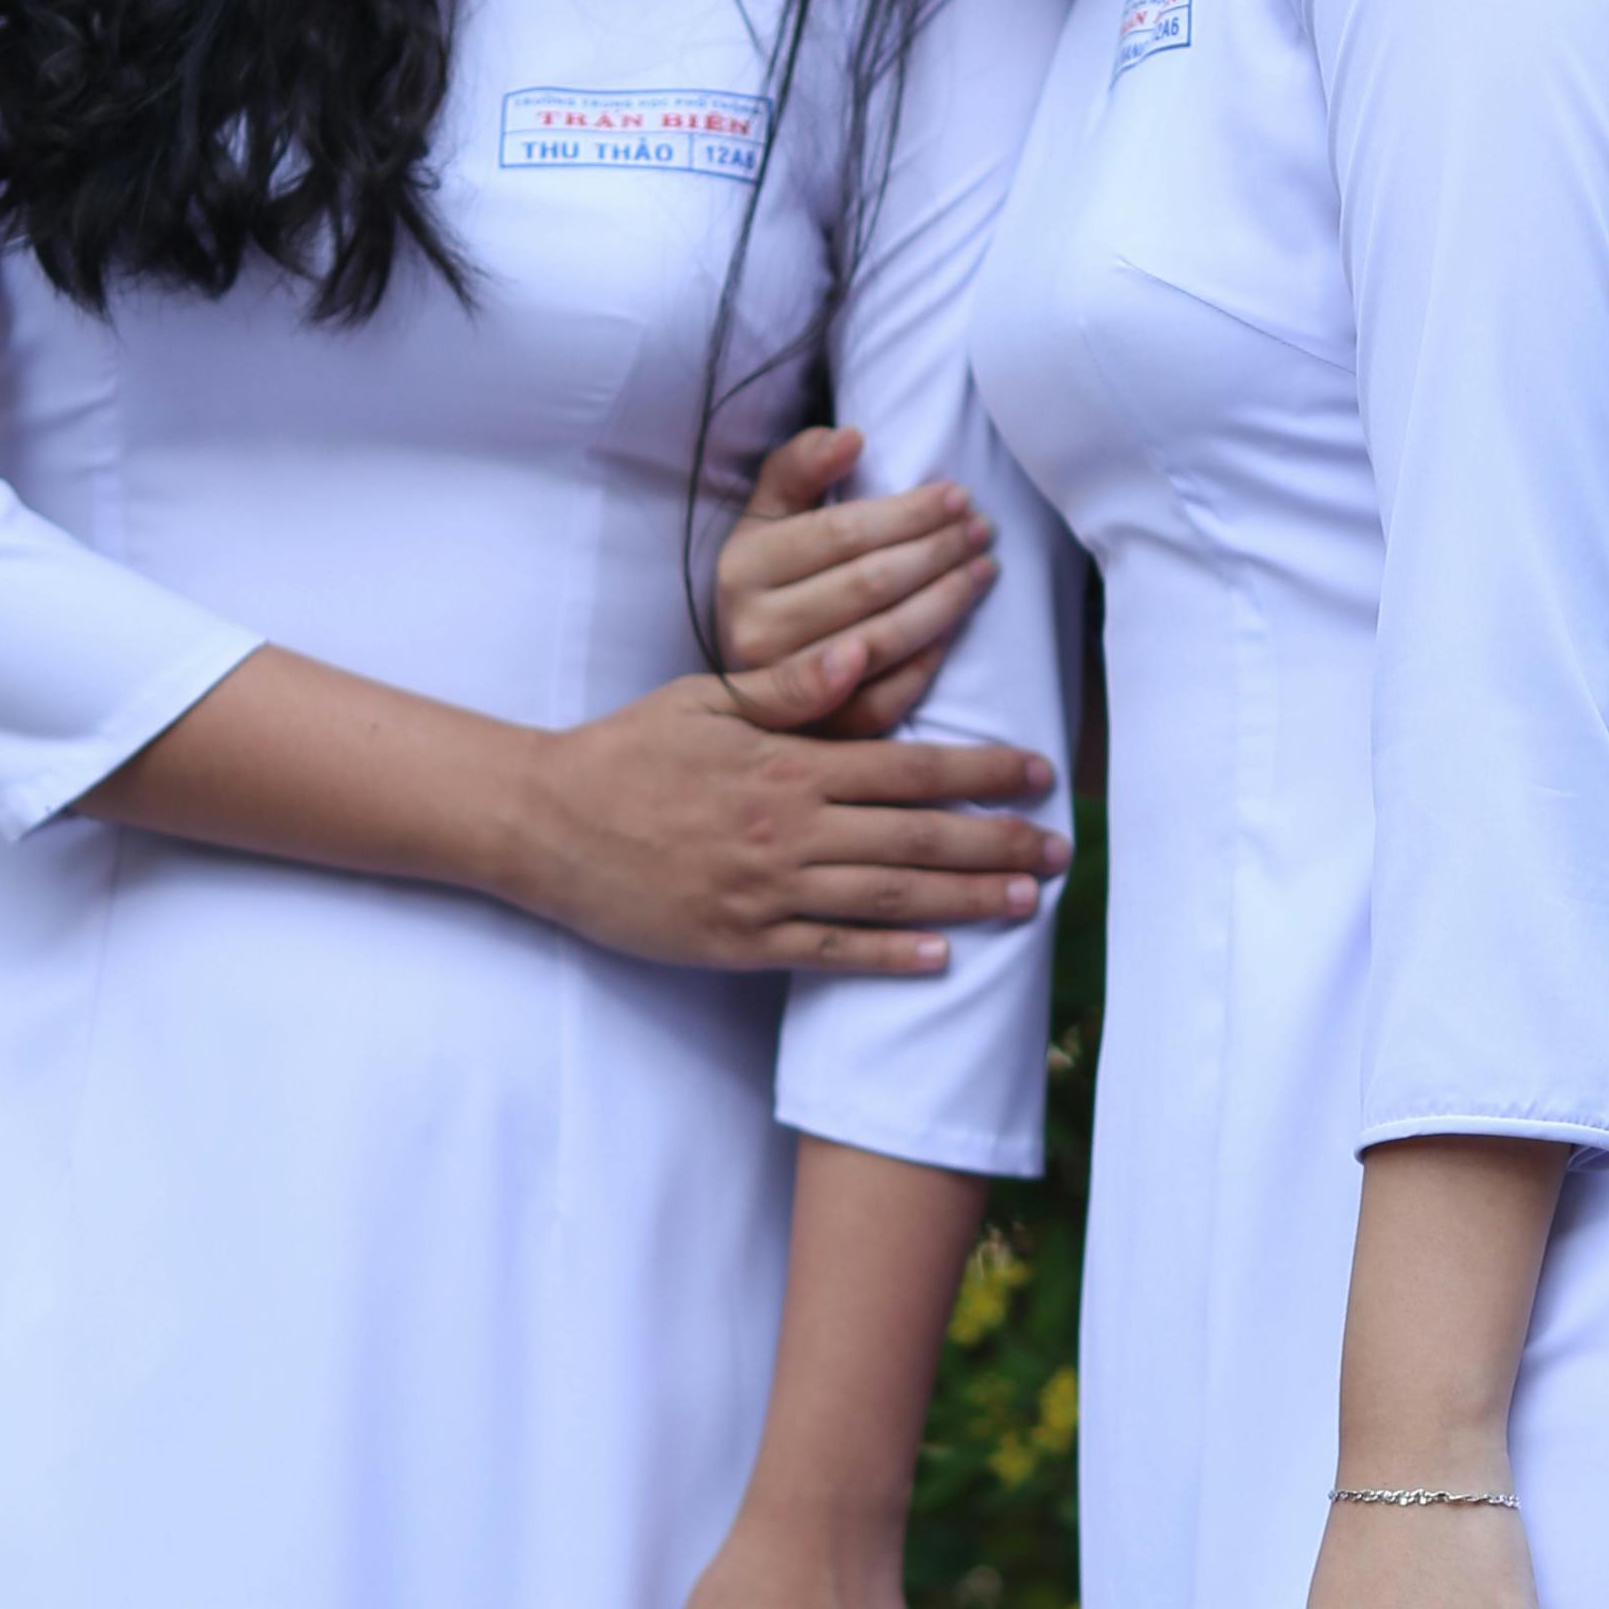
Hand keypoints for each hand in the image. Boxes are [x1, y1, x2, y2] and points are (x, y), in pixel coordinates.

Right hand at [519, 670, 1062, 975]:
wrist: (546, 824)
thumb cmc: (630, 751)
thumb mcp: (706, 700)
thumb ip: (790, 685)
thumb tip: (862, 649)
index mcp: (789, 765)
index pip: (909, 769)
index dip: (983, 773)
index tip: (1038, 773)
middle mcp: (789, 831)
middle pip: (916, 838)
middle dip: (998, 844)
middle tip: (1061, 850)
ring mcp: (766, 893)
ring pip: (886, 897)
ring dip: (964, 901)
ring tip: (1027, 903)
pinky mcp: (740, 942)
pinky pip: (829, 952)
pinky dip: (888, 957)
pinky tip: (939, 959)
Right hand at [716, 424, 995, 737]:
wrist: (738, 670)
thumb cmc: (769, 580)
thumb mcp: (766, 517)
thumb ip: (797, 467)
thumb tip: (851, 437)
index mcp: (741, 570)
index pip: (840, 535)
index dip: (907, 514)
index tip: (957, 496)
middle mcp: (754, 632)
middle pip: (869, 585)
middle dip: (936, 552)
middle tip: (982, 530)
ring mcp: (783, 690)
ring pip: (882, 641)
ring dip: (945, 603)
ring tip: (983, 569)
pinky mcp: (814, 732)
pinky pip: (882, 702)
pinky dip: (923, 667)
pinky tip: (952, 632)